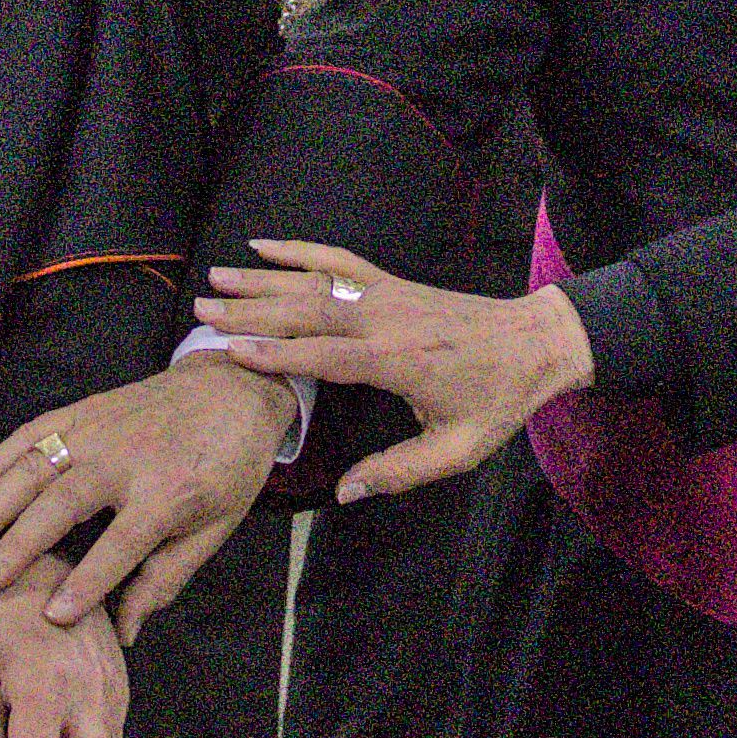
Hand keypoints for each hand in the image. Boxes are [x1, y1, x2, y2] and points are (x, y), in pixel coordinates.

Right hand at [0, 357, 286, 634]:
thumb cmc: (230, 466)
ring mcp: (101, 428)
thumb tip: (128, 630)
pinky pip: (32, 433)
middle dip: (19, 545)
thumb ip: (167, 577)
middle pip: (62, 504)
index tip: (53, 615)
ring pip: (35, 466)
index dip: (87, 582)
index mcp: (169, 492)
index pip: (120, 545)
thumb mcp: (215, 528)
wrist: (235, 389)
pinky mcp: (84, 409)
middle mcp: (127, 458)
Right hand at [195, 244, 588, 501]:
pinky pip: (337, 260)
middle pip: (306, 310)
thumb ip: (400, 471)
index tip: (230, 351)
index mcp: (395, 360)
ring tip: (216, 277)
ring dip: (263, 279)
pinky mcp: (390, 282)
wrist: (534, 343)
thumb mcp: (457, 449)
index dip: (275, 353)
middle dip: (251, 310)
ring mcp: (386, 293)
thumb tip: (345, 492)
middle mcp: (384, 319)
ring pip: (314, 281)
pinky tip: (264, 245)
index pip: (323, 354)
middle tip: (202, 311)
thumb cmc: (497, 399)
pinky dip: (299, 250)